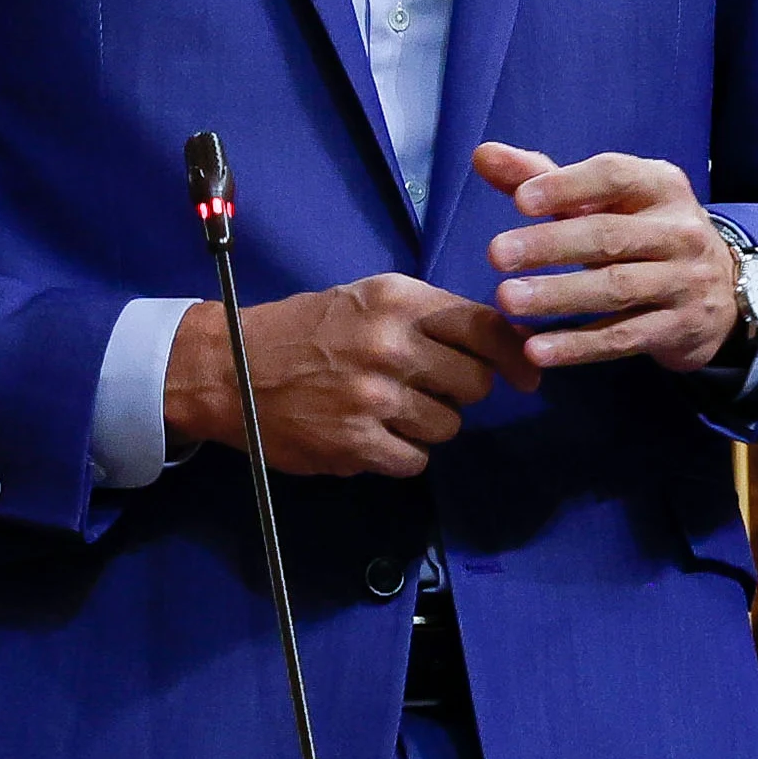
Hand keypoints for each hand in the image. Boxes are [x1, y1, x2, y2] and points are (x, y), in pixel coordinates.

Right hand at [167, 274, 522, 478]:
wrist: (230, 369)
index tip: (527, 375)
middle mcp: (393, 346)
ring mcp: (376, 398)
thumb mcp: (368, 299)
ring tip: (388, 409)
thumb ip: (431, 318)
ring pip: (448, 425)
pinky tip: (372, 434)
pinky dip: (400, 452)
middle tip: (425, 387)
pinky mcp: (358, 443)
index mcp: (399, 301)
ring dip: (427, 423)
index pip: (486, 328)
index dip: (515, 356)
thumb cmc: (305, 330)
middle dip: (459, 390)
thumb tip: (505, 346)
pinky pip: (415, 459)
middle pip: (475, 384)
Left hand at [477, 142, 740, 373]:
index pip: (614, 176)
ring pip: (615, 290)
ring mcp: (684, 282)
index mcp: (660, 186)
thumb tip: (483, 155)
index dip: (567, 186)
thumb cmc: (644, 233)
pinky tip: (535, 350)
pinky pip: (622, 338)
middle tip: (496, 254)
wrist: (722, 292)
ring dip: (558, 296)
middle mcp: (679, 231)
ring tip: (506, 300)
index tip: (519, 200)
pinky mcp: (679, 329)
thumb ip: (544, 178)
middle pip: (610, 236)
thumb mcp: (608, 201)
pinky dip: (577, 346)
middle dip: (550, 245)